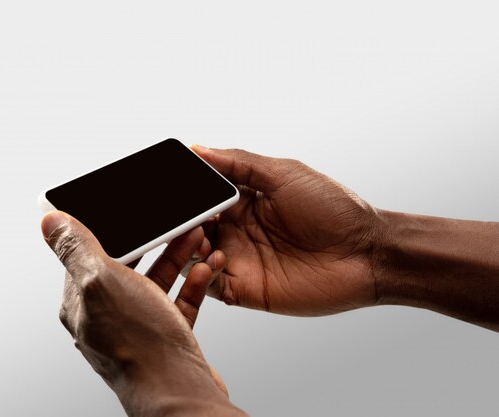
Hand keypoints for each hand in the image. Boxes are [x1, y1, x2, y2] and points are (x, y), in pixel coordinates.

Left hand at [41, 211, 244, 415]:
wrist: (178, 391)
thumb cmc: (138, 342)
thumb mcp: (101, 281)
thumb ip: (76, 248)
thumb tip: (49, 222)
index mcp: (83, 303)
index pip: (90, 256)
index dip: (114, 232)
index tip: (132, 216)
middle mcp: (107, 317)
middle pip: (129, 267)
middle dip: (153, 242)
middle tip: (174, 224)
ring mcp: (137, 329)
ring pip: (156, 283)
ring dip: (176, 258)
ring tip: (195, 239)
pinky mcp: (165, 338)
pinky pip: (178, 303)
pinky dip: (191, 284)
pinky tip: (203, 271)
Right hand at [191, 145, 378, 315]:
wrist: (367, 252)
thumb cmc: (334, 209)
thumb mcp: (284, 174)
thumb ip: (239, 164)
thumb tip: (198, 148)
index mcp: (244, 200)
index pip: (202, 195)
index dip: (185, 192)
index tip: (169, 187)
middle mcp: (236, 230)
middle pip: (192, 226)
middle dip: (180, 221)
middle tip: (176, 216)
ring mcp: (239, 260)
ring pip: (194, 256)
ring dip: (188, 247)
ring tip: (198, 237)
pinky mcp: (245, 289)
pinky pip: (211, 285)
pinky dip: (203, 274)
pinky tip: (215, 260)